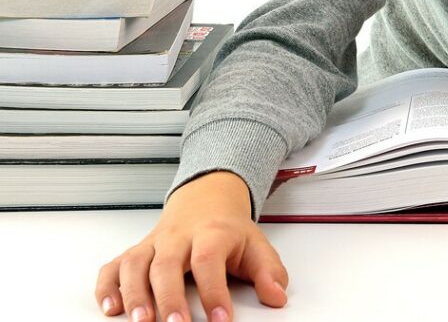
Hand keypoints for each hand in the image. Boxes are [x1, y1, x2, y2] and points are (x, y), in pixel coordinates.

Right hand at [95, 171, 288, 321]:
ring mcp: (153, 244)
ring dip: (134, 295)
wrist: (205, 202)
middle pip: (166, 265)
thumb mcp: (257, 246)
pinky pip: (113, 266)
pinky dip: (107, 286)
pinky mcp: (135, 252)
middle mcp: (177, 237)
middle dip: (168, 299)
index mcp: (211, 233)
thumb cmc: (229, 231)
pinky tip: (110, 308)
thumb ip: (269, 272)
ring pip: (135, 264)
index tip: (221, 320)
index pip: (209, 260)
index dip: (213, 291)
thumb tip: (276, 296)